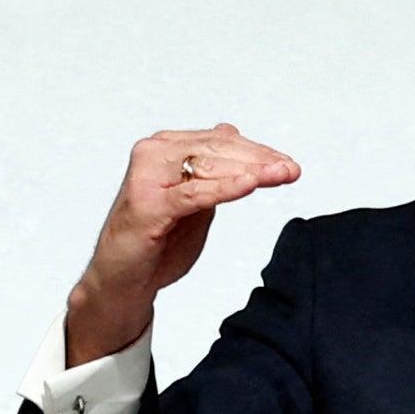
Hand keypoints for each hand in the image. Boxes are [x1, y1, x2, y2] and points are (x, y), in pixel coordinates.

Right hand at [63, 124, 302, 362]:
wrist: (123, 280)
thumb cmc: (157, 242)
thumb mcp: (195, 200)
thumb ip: (213, 170)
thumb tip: (232, 133)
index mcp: (165, 149)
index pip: (219, 142)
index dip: (257, 151)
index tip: (287, 163)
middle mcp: (154, 154)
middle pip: (217, 150)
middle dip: (260, 159)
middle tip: (291, 169)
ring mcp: (148, 177)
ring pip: (210, 166)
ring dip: (251, 170)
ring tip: (281, 173)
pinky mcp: (149, 204)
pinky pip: (195, 193)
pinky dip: (225, 187)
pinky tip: (250, 184)